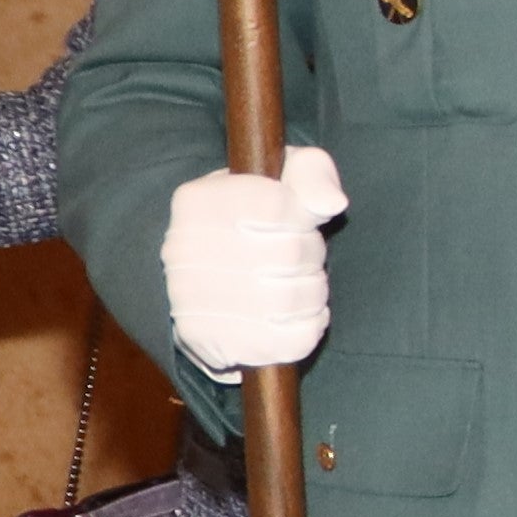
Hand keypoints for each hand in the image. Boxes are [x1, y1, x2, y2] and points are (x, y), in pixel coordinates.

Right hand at [161, 145, 346, 373]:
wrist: (212, 275)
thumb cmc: (258, 218)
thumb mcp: (284, 176)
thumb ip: (312, 174)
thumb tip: (331, 204)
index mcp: (199, 201)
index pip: (276, 205)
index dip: (302, 216)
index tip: (296, 219)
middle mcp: (184, 249)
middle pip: (288, 253)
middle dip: (310, 254)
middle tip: (299, 256)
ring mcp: (191, 300)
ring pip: (291, 299)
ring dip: (311, 291)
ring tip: (296, 282)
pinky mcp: (211, 343)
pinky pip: (291, 340)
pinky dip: (309, 326)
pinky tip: (294, 313)